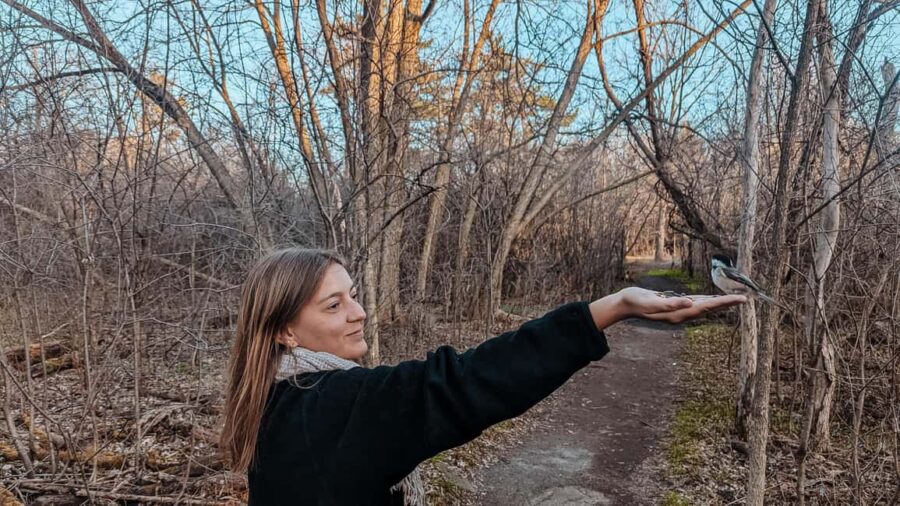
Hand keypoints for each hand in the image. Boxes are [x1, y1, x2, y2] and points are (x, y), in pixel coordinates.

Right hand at [589, 287, 745, 329]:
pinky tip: (711, 298)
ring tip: (734, 300)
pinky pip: (695, 303)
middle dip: (727, 303)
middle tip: (745, 299)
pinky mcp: (675, 305)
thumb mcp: (651, 301)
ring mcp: (678, 311)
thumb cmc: (636, 301)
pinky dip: (707, 300)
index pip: (707, 307)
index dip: (725, 303)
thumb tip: (689, 303)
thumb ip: (670, 304)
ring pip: (704, 306)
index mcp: (679, 313)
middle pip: (710, 308)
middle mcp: (682, 314)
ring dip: (719, 303)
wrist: (624, 304)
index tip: (741, 300)